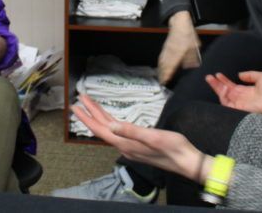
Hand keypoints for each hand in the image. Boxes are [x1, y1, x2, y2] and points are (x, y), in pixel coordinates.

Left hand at [71, 94, 207, 183]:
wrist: (186, 161)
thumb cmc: (172, 148)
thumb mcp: (153, 137)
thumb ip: (131, 131)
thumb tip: (111, 126)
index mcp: (125, 144)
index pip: (100, 129)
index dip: (87, 117)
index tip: (75, 106)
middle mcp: (124, 146)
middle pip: (102, 129)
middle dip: (90, 114)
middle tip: (79, 100)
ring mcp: (130, 147)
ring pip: (109, 130)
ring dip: (99, 117)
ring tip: (90, 105)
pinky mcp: (137, 146)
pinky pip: (117, 132)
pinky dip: (110, 123)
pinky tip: (110, 120)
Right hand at [157, 11, 201, 84]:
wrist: (179, 23)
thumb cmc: (187, 33)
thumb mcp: (195, 46)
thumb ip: (193, 58)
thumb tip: (194, 66)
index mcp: (178, 54)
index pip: (171, 67)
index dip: (168, 75)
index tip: (166, 82)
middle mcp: (170, 53)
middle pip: (164, 66)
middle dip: (162, 75)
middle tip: (162, 82)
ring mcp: (167, 50)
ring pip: (162, 62)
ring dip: (161, 70)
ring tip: (160, 76)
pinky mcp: (166, 47)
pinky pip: (161, 57)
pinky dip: (160, 63)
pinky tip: (161, 65)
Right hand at [205, 71, 261, 127]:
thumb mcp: (261, 76)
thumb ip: (249, 74)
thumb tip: (240, 74)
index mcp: (248, 91)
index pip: (233, 86)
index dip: (225, 80)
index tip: (218, 74)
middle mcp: (242, 98)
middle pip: (226, 91)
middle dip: (217, 84)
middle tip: (209, 77)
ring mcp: (240, 104)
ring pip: (224, 96)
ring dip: (216, 88)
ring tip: (210, 79)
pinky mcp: (239, 108)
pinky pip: (227, 104)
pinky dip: (221, 96)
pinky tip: (219, 88)